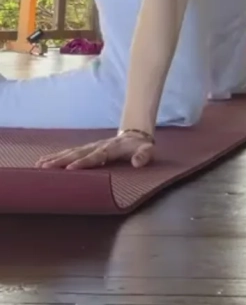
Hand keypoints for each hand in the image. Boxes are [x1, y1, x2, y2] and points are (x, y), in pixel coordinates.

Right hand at [35, 131, 153, 170]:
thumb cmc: (140, 147)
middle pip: (77, 153)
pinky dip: (56, 156)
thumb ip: (144, 156)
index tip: (70, 169)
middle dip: (61, 160)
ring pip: (70, 152)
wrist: (135, 135)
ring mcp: (91, 146)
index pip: (95, 156)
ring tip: (39, 165)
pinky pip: (69, 152)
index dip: (83, 162)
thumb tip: (137, 163)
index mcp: (111, 148)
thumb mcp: (147, 150)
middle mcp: (97, 146)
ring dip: (55, 158)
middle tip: (45, 167)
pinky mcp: (86, 148)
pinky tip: (43, 162)